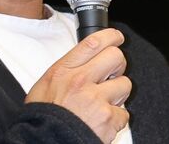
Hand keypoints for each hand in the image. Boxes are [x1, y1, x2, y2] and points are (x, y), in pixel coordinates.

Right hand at [25, 28, 130, 142]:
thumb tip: (80, 62)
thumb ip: (65, 70)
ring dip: (118, 94)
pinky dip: (116, 118)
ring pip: (125, 84)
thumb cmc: (43, 116)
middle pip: (115, 57)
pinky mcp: (107, 118)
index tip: (116, 37)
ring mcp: (96, 99)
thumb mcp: (45, 84)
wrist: (46, 140)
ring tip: (105, 102)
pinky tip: (103, 121)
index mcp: (63, 70)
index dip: (110, 36)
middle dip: (118, 64)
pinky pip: (124, 113)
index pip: (92, 43)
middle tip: (113, 73)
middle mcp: (80, 81)